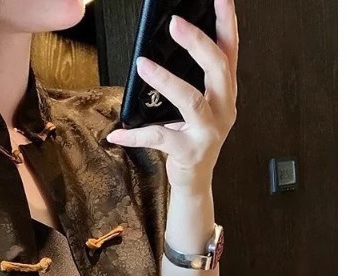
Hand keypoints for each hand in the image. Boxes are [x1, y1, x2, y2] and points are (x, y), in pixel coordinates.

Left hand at [106, 0, 238, 194]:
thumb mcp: (195, 107)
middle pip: (217, 69)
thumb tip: (159, 52)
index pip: (229, 52)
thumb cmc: (191, 140)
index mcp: (225, 93)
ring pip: (191, 100)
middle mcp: (223, 109)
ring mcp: (208, 131)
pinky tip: (118, 132)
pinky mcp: (189, 152)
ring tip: (143, 64)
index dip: (227, 24)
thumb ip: (189, 81)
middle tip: (175, 23)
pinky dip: (135, 135)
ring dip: (165, 80)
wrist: (194, 180)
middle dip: (197, 43)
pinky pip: (159, 137)